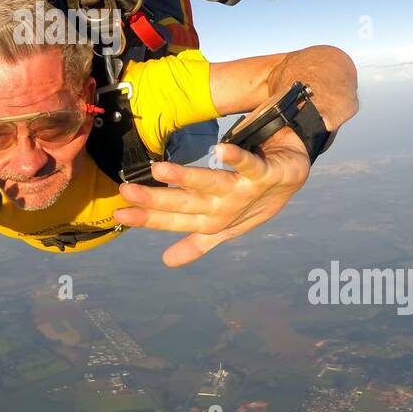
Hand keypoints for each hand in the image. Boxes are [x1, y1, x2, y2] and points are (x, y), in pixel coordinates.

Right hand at [114, 141, 309, 267]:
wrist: (295, 175)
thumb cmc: (256, 200)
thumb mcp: (224, 225)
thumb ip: (196, 241)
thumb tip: (166, 262)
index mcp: (212, 219)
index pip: (174, 220)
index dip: (147, 218)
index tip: (117, 212)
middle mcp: (226, 207)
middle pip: (187, 203)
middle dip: (156, 199)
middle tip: (125, 190)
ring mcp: (245, 190)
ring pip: (212, 184)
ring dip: (188, 178)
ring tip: (159, 169)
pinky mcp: (265, 172)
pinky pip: (250, 164)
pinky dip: (237, 158)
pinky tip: (220, 149)